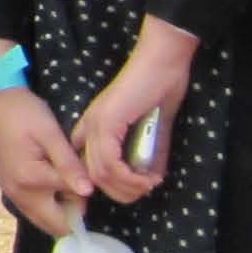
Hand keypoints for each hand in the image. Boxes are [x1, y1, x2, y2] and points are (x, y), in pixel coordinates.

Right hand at [0, 86, 91, 239]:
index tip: (88, 172)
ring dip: (61, 208)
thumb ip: (69, 165)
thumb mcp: (51, 135)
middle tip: (78, 180)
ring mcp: (12, 194)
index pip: (72, 204)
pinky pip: (34, 209)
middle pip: (56, 226)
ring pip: (44, 220)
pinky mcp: (9, 189)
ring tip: (67, 178)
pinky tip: (53, 178)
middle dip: (74, 211)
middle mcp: (19, 195)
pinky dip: (48, 202)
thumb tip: (88, 192)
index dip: (86, 191)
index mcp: (31, 181)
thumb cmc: (24, 113)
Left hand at [73, 15, 198, 204]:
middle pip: (92, 176)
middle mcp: (89, 126)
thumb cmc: (161, 87)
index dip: (109, 183)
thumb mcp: (153, 129)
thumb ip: (149, 154)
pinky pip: (109, 163)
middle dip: (120, 192)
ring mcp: (95, 124)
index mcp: (95, 126)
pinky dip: (128, 178)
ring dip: (127, 188)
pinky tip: (146, 178)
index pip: (88, 165)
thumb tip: (151, 179)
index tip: (133, 187)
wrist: (164, 60)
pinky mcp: (106, 123)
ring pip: (99, 174)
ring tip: (148, 185)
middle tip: (144, 190)